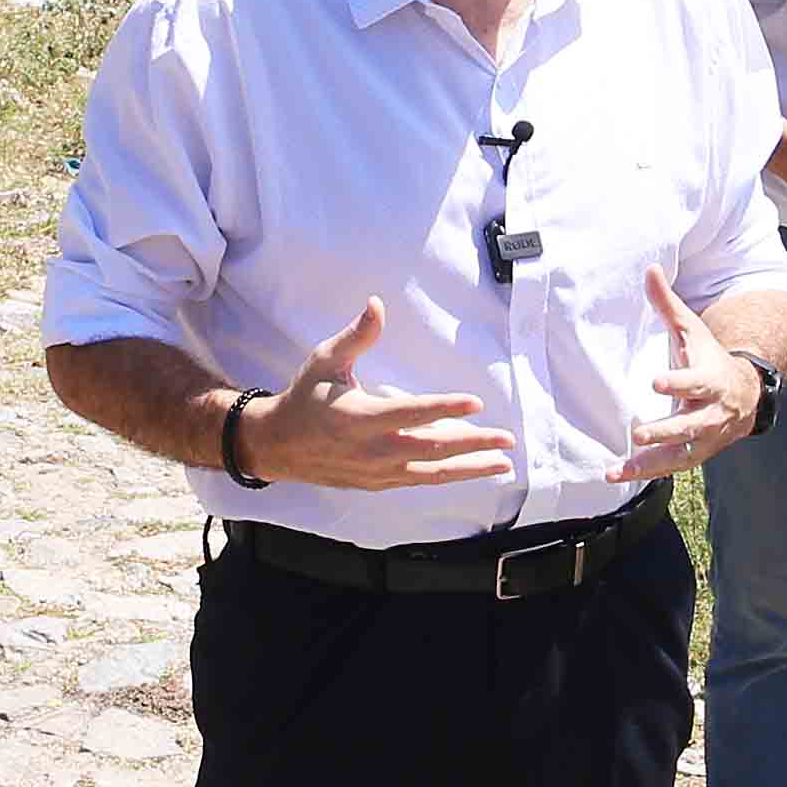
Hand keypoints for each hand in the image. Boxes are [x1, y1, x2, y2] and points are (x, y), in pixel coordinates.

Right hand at [240, 298, 512, 493]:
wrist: (279, 445)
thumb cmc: (305, 396)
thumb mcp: (324, 360)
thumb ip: (356, 336)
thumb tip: (377, 304)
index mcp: (358, 417)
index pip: (410, 413)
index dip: (444, 409)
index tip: (476, 403)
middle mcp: (372, 450)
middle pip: (431, 449)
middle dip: (473, 444)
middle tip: (506, 440)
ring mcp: (378, 471)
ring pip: (432, 472)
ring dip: (471, 468)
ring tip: (504, 463)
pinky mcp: (380, 483)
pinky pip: (421, 480)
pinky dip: (450, 476)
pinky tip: (474, 470)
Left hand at [619, 270, 765, 478]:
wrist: (745, 394)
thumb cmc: (710, 357)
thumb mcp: (693, 330)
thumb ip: (668, 305)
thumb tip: (650, 268)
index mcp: (712, 378)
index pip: (696, 381)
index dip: (679, 382)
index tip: (656, 382)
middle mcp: (712, 412)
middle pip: (690, 424)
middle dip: (666, 430)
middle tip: (638, 434)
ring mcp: (706, 437)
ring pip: (681, 453)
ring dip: (650, 463)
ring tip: (619, 468)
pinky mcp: (696, 454)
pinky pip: (672, 466)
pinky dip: (646, 473)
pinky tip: (616, 475)